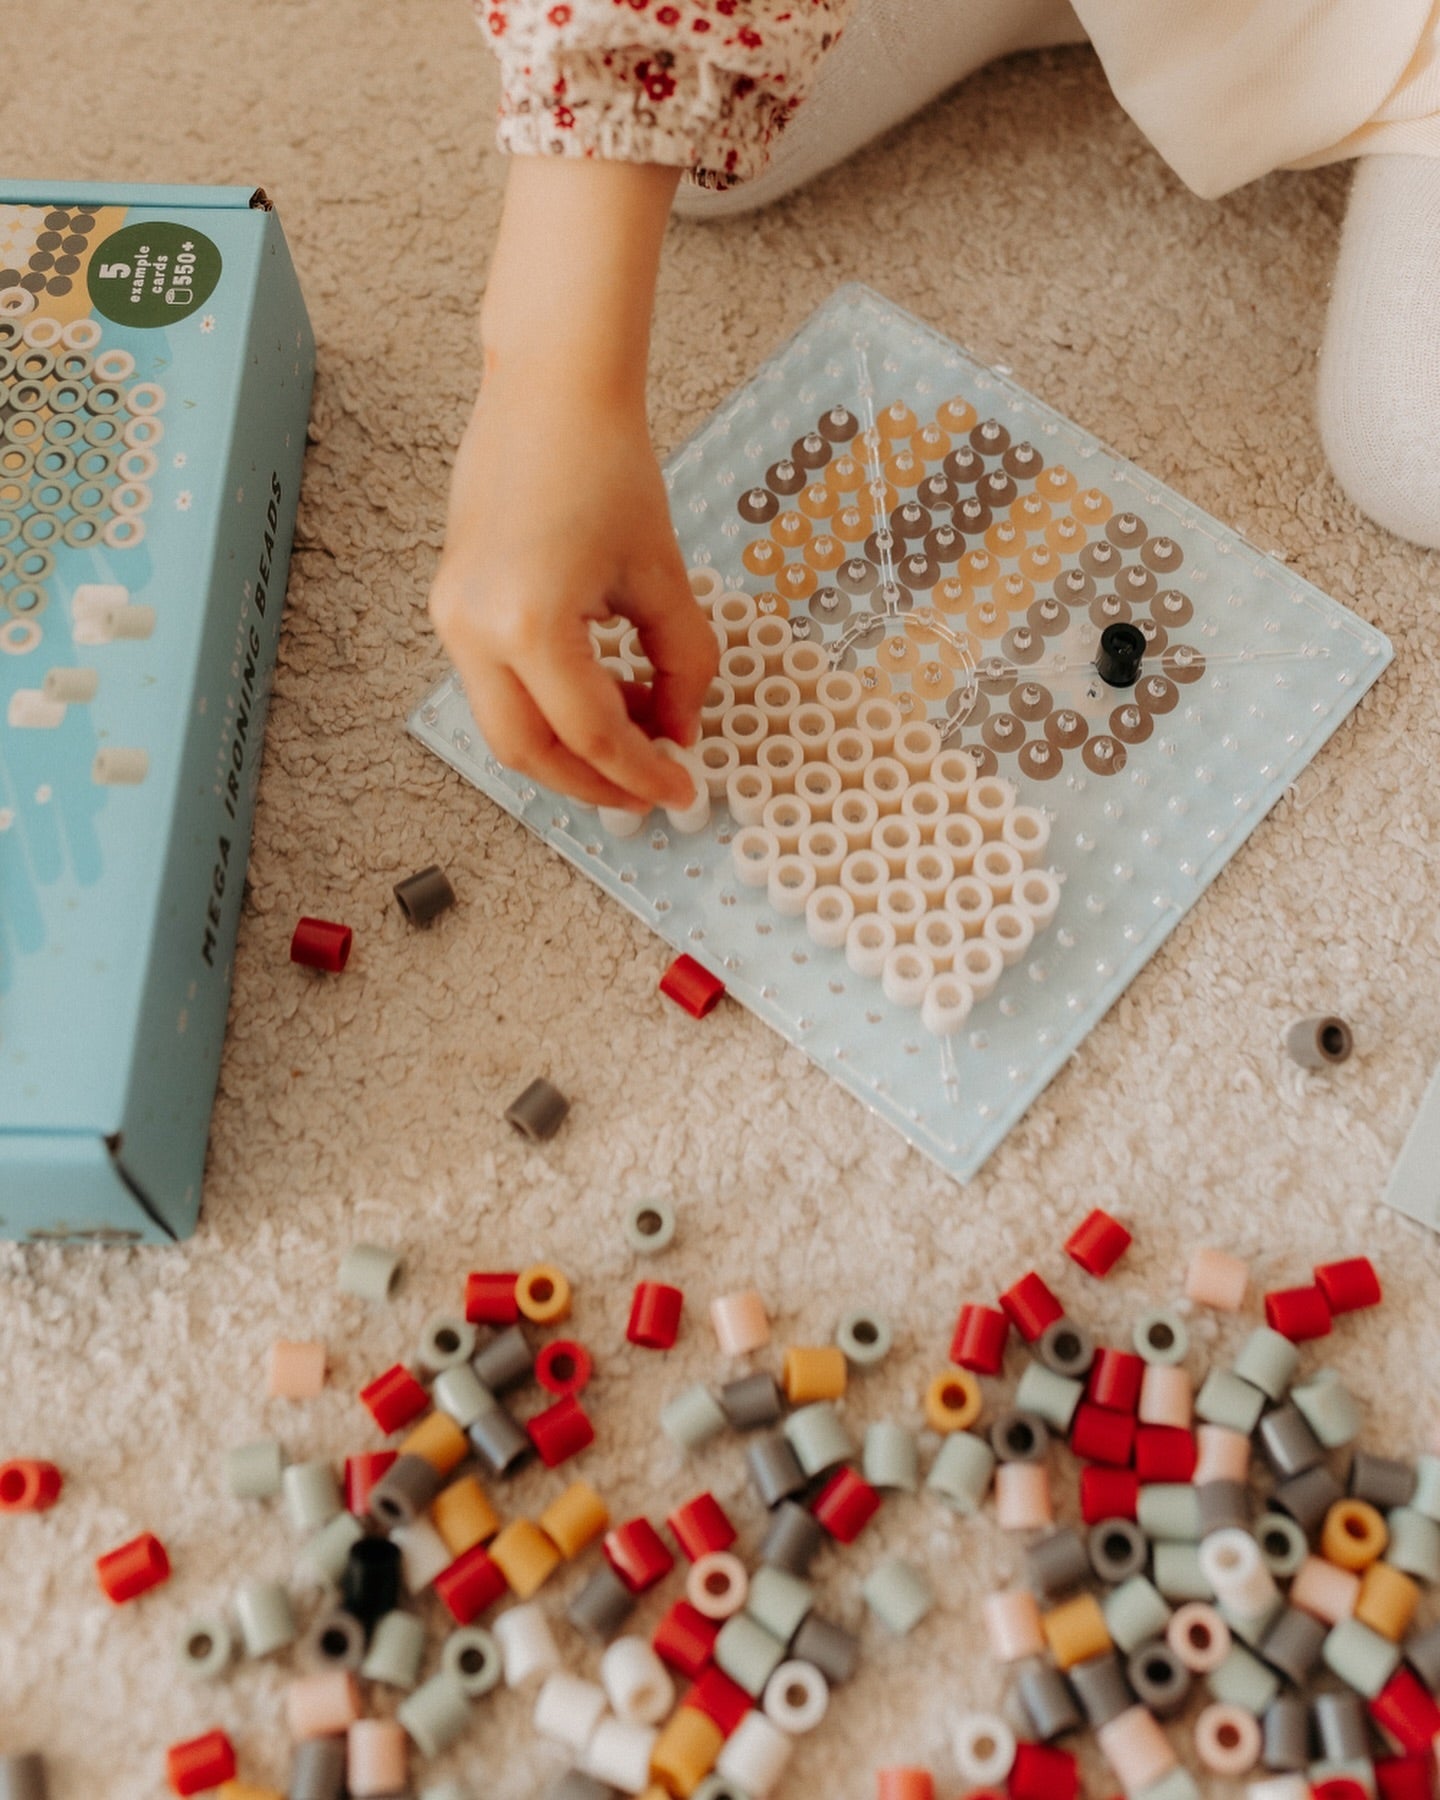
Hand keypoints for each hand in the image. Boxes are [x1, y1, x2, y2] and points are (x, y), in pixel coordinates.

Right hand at [430, 365, 715, 811]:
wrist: (550, 390)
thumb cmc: (604, 461)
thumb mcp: (662, 576)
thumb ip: (682, 666)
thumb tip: (681, 733)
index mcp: (528, 621)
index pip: (590, 734)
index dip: (642, 772)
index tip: (682, 787)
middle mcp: (474, 627)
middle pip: (529, 752)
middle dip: (595, 782)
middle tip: (651, 788)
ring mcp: (453, 618)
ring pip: (507, 726)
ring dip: (572, 744)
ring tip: (641, 726)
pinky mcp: (453, 606)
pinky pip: (498, 685)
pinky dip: (550, 705)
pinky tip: (607, 688)